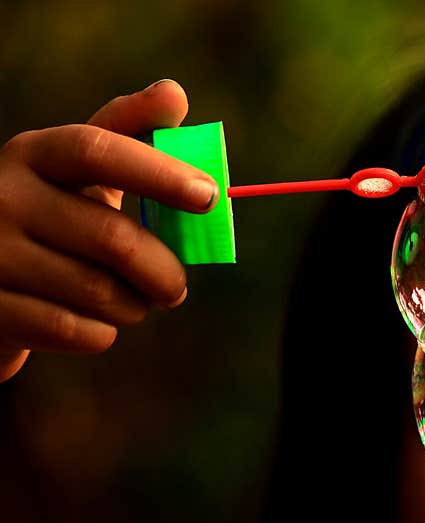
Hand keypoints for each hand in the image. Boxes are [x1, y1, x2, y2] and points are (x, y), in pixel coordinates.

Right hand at [0, 79, 217, 381]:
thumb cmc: (54, 216)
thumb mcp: (81, 173)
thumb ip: (128, 133)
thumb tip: (174, 93)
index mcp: (34, 154)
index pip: (99, 150)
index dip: (159, 172)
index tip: (209, 196)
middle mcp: (2, 196)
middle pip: (113, 238)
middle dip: (164, 271)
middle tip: (177, 287)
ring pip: (99, 292)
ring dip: (135, 306)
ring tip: (134, 302)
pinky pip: (75, 330)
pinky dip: (103, 333)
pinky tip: (99, 324)